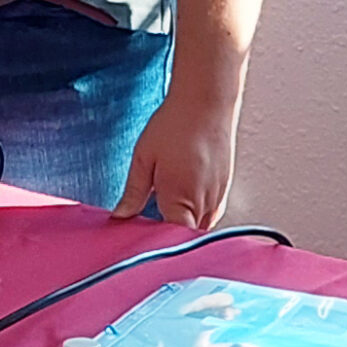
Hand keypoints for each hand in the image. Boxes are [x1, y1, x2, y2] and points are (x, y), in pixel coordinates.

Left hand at [111, 83, 240, 229]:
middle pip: (187, 237)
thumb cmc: (175, 125)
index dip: (155, 244)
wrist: (206, 102)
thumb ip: (133, 193)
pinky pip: (210, 213)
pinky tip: (180, 198)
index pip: (171, 240)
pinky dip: (195, 213)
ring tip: (162, 208)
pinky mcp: (225, 188)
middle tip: (146, 225)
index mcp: (181, 199)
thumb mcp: (144, 159)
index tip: (139, 241)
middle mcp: (204, 202)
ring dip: (183, 224)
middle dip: (168, 236)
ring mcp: (218, 196)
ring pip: (200, 227)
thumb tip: (121, 216)